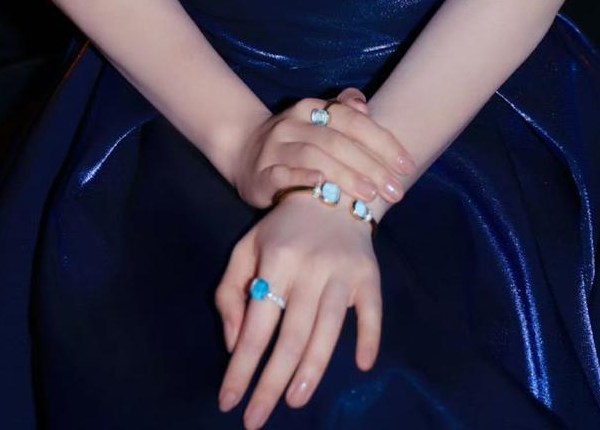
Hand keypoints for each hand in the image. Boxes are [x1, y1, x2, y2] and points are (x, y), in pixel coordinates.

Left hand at [214, 190, 381, 425]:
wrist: (333, 192)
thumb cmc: (282, 231)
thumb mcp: (246, 249)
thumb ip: (230, 293)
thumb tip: (235, 345)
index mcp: (275, 260)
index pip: (256, 327)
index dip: (241, 369)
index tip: (228, 402)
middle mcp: (309, 267)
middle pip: (291, 337)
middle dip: (271, 384)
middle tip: (256, 421)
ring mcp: (342, 271)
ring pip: (327, 330)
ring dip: (311, 372)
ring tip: (294, 401)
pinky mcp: (369, 274)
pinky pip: (371, 311)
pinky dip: (368, 338)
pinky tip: (361, 365)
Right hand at [229, 86, 415, 212]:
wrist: (244, 150)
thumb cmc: (296, 139)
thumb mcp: (320, 122)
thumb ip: (345, 112)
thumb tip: (363, 104)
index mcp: (312, 108)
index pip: (352, 120)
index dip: (382, 142)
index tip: (406, 166)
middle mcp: (293, 123)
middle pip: (337, 141)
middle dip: (371, 166)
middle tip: (395, 190)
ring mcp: (275, 147)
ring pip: (313, 157)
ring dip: (344, 175)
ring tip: (369, 195)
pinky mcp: (260, 173)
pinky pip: (281, 174)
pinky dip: (302, 178)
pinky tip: (321, 186)